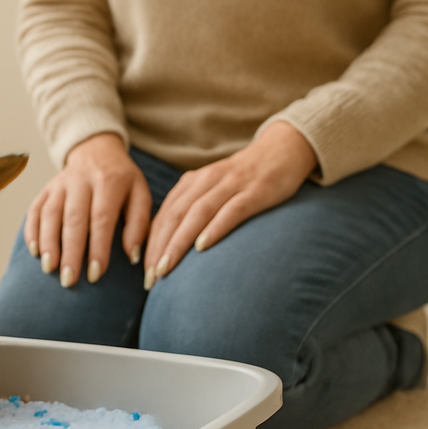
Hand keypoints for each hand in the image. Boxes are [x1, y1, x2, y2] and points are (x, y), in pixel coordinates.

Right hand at [25, 133, 151, 287]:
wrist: (96, 151)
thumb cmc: (122, 181)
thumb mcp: (140, 194)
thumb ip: (139, 223)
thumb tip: (132, 255)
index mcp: (109, 182)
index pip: (101, 218)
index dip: (98, 248)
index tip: (95, 274)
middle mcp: (82, 181)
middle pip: (73, 219)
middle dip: (70, 251)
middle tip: (69, 279)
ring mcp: (59, 184)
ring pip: (50, 214)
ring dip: (48, 243)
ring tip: (49, 268)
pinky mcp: (45, 189)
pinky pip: (34, 210)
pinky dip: (32, 231)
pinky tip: (34, 251)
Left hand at [143, 120, 317, 288]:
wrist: (284, 150)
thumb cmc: (244, 180)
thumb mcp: (212, 191)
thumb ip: (192, 211)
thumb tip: (169, 246)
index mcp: (191, 183)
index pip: (164, 216)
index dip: (151, 244)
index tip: (144, 272)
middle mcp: (206, 182)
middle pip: (174, 216)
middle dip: (158, 248)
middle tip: (150, 279)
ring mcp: (231, 185)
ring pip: (197, 214)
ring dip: (178, 243)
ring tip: (165, 268)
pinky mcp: (255, 191)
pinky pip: (231, 210)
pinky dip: (215, 228)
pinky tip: (202, 247)